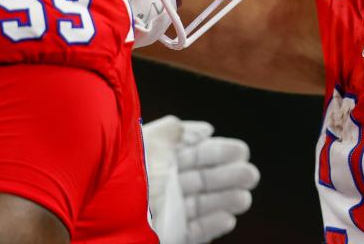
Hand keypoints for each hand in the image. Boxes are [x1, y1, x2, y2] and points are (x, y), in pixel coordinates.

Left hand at [142, 116, 259, 243]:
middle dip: (230, 176)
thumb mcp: (155, 139)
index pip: (196, 153)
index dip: (219, 151)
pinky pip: (195, 231)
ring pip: (204, 205)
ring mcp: (168, 210)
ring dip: (227, 200)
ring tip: (244, 198)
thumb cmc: (131, 170)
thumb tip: (206, 130)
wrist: (112, 208)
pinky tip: (229, 218)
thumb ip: (180, 130)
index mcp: (161, 159)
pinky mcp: (170, 234)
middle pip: (204, 179)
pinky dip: (213, 225)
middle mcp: (166, 184)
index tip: (241, 151)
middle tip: (251, 175)